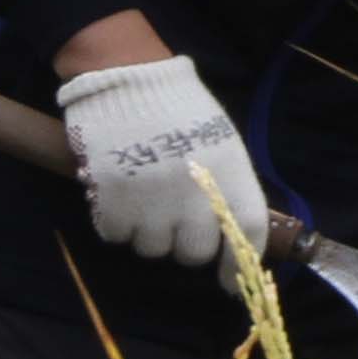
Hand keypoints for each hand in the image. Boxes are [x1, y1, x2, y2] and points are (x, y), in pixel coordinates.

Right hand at [61, 52, 254, 278]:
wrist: (127, 76)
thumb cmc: (178, 107)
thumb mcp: (220, 139)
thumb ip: (228, 185)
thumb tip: (230, 233)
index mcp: (228, 171)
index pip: (246, 231)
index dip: (240, 265)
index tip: (229, 282)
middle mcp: (193, 191)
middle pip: (194, 252)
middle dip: (185, 245)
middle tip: (173, 224)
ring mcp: (151, 197)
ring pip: (152, 248)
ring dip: (148, 234)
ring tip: (143, 202)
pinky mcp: (111, 197)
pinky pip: (116, 235)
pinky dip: (117, 224)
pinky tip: (118, 198)